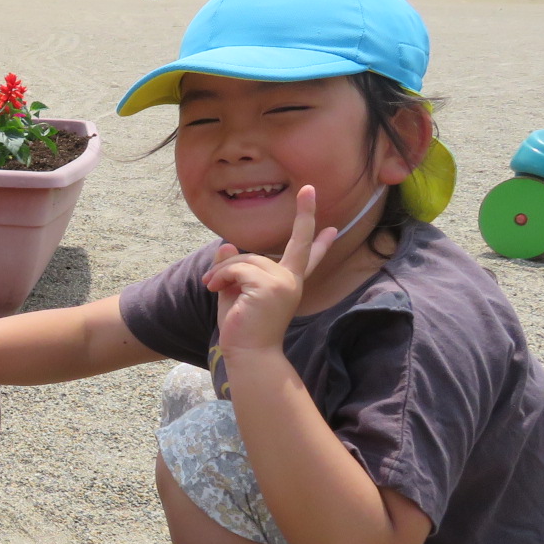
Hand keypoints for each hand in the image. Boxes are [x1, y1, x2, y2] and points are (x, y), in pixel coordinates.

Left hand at [202, 184, 338, 353]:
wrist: (247, 354)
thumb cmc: (241, 329)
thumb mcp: (234, 292)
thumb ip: (232, 269)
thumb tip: (227, 244)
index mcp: (287, 283)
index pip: (306, 257)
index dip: (318, 241)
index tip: (331, 228)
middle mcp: (291, 281)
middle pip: (297, 242)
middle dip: (306, 214)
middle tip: (310, 189)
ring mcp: (284, 282)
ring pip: (246, 258)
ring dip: (223, 270)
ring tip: (212, 286)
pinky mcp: (270, 286)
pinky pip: (237, 266)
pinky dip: (220, 275)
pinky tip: (213, 288)